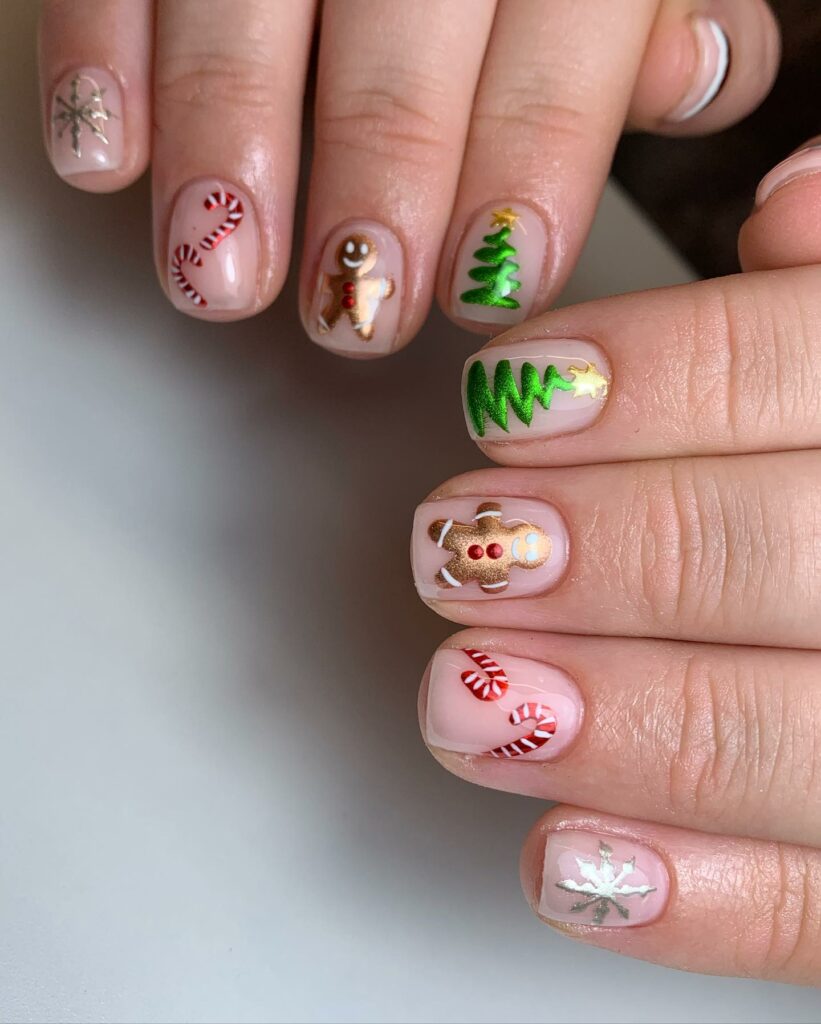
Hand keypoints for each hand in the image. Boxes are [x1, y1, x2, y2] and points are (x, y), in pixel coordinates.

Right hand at [39, 0, 777, 354]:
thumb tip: (691, 78)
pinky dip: (99, 57)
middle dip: (380, 175)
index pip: (562, 21)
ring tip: (220, 282)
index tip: (490, 285)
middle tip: (356, 310)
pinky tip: (103, 162)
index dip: (526, 162)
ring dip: (228, 143)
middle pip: (405, 12)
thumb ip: (646, 14)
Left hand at [410, 142, 820, 984]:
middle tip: (458, 547)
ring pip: (798, 741)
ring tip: (470, 703)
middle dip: (606, 549)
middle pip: (787, 552)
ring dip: (620, 724)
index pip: (808, 365)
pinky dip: (697, 902)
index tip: (511, 390)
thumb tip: (791, 209)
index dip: (652, 379)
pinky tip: (567, 867)